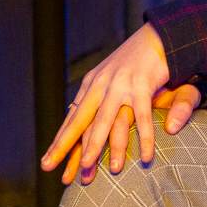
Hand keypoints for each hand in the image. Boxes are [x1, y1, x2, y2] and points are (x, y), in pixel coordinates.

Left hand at [40, 23, 178, 185]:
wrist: (159, 35)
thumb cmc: (138, 65)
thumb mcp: (118, 84)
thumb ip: (103, 104)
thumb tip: (80, 119)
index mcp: (92, 85)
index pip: (72, 118)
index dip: (60, 141)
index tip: (48, 162)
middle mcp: (100, 84)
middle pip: (79, 121)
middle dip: (65, 147)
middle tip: (52, 170)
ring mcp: (120, 84)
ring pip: (104, 121)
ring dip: (97, 145)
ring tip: (89, 167)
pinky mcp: (142, 84)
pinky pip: (143, 117)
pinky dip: (145, 138)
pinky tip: (146, 157)